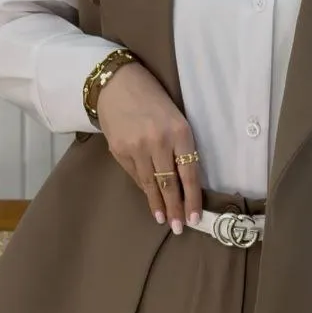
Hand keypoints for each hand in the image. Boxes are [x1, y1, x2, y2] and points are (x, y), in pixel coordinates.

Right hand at [96, 62, 202, 232]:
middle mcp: (158, 142)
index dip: (191, 199)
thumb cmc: (153, 100)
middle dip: (175, 209)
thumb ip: (181, 148)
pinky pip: (135, 175)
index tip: (194, 218)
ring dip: (158, 205)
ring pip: (150, 184)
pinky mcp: (119, 150)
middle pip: (169, 185)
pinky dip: (144, 188)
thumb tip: (183, 182)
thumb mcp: (176, 119)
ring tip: (163, 219)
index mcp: (180, 132)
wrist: (117, 83)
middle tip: (179, 228)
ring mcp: (136, 147)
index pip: (189, 175)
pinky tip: (150, 198)